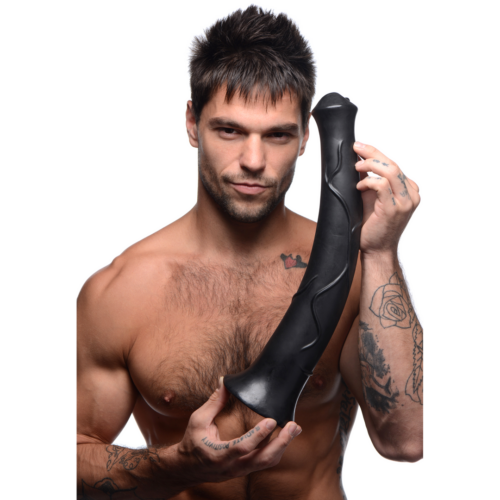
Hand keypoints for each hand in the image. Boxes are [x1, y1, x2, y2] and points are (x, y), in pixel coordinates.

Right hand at [175, 377, 301, 483]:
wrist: (186, 468)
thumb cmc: (192, 442)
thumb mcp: (198, 420)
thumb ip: (214, 402)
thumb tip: (224, 381)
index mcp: (218, 454)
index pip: (242, 447)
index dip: (258, 435)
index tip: (271, 420)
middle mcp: (232, 466)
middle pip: (262, 459)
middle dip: (281, 443)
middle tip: (293, 426)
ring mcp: (240, 471)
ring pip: (267, 462)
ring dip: (283, 445)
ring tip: (294, 429)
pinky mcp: (245, 469)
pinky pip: (264, 461)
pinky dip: (277, 448)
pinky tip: (284, 436)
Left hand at [353, 142, 420, 255]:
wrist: (376, 250)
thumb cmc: (373, 227)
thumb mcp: (371, 198)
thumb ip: (369, 181)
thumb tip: (358, 162)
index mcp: (408, 190)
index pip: (393, 165)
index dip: (376, 153)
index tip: (359, 147)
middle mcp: (411, 195)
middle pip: (392, 164)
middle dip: (372, 153)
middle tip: (355, 149)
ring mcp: (405, 202)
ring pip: (390, 171)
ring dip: (370, 165)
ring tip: (356, 167)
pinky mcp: (394, 209)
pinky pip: (383, 186)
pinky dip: (369, 182)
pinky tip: (359, 186)